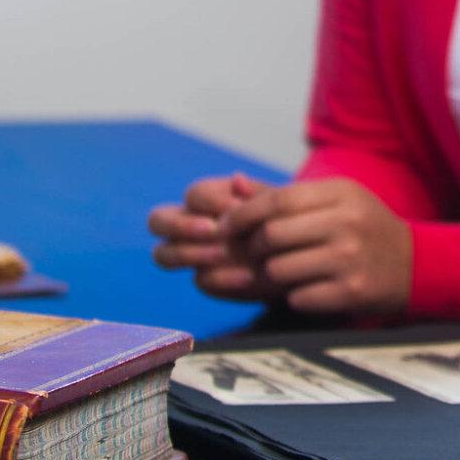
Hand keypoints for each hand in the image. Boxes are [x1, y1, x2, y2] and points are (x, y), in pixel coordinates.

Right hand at [149, 173, 274, 300]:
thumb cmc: (285, 220)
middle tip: (213, 231)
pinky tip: (247, 276)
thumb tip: (237, 179)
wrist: (301, 255)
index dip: (210, 201)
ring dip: (189, 253)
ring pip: (162, 254)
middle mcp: (190, 224)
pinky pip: (199, 280)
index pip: (193, 195)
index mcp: (208, 199)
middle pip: (158, 221)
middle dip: (181, 225)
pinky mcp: (206, 280)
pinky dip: (221, 278)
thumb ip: (256, 193)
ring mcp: (193, 255)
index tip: (237, 208)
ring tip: (223, 253)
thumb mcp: (277, 203)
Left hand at [220, 178, 412, 315]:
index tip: (226, 226)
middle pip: (271, 235)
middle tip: (256, 253)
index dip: (243, 214)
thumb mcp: (333, 201)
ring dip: (271, 275)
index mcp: (341, 193)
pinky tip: (308, 289)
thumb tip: (234, 183)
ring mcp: (350, 259)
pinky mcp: (352, 292)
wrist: (416, 264)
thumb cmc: (364, 228)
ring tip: (282, 272)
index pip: (277, 200)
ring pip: (279, 269)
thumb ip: (283, 195)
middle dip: (254, 247)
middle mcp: (346, 222)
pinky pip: (297, 298)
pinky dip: (294, 296)